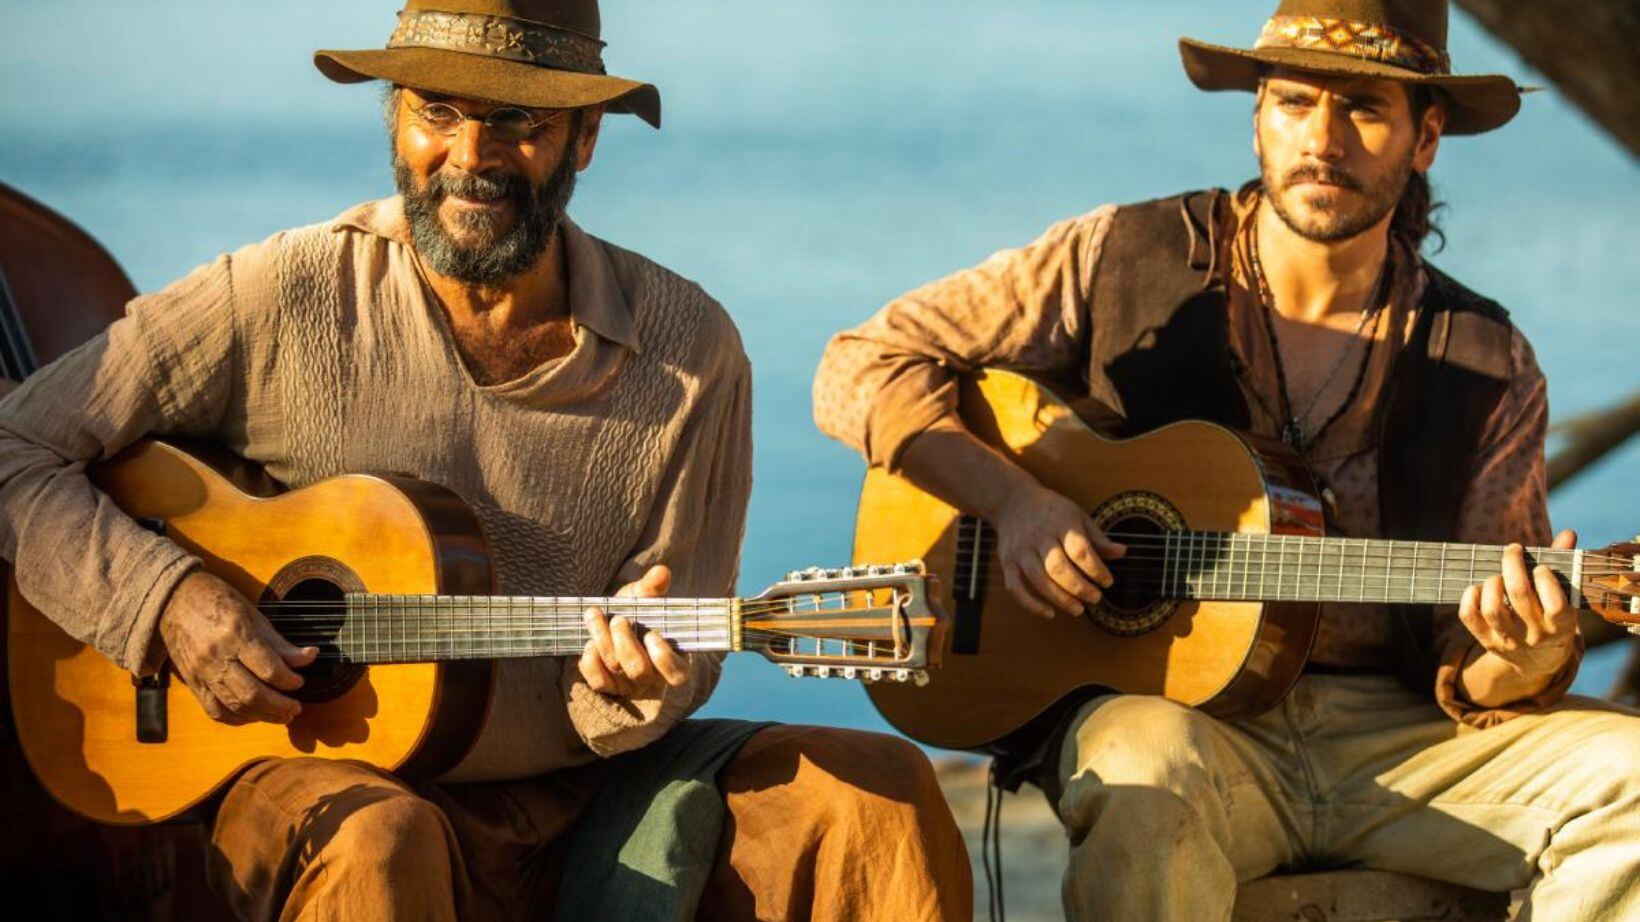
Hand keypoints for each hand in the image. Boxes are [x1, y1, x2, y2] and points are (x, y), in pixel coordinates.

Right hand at [158, 570, 317, 724]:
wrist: (175, 599)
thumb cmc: (218, 601)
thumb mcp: (254, 614)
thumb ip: (279, 643)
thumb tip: (308, 658)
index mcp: (236, 634)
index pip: (268, 669)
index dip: (289, 681)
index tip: (299, 682)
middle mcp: (217, 656)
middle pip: (252, 694)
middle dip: (279, 707)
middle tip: (295, 708)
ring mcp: (201, 672)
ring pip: (235, 706)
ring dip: (262, 716)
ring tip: (281, 715)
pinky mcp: (192, 682)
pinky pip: (215, 710)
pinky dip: (237, 718)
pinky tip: (254, 715)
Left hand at [578, 565, 691, 698]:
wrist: (615, 626)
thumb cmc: (639, 614)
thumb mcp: (646, 600)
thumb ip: (653, 588)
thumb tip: (661, 571)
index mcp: (673, 660)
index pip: (676, 673)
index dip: (663, 658)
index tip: (652, 634)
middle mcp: (652, 678)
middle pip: (638, 669)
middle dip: (625, 643)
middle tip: (618, 619)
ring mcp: (628, 684)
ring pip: (616, 669)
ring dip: (602, 640)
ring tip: (594, 615)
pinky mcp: (608, 687)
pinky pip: (598, 682)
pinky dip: (590, 662)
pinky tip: (588, 644)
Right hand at [992, 481, 1125, 618]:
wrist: (1014, 502)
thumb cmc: (1052, 512)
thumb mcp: (1078, 517)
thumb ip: (1098, 539)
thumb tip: (1122, 553)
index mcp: (1060, 523)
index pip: (1080, 550)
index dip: (1096, 569)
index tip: (1107, 581)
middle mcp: (1038, 536)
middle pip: (1058, 568)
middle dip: (1079, 587)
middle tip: (1095, 598)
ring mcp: (1020, 551)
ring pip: (1038, 580)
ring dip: (1060, 599)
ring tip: (1078, 609)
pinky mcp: (1007, 563)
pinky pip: (1016, 588)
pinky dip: (1031, 604)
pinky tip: (1049, 613)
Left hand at [1458, 530, 1579, 681]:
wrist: (1538, 661)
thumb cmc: (1551, 618)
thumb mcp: (1565, 599)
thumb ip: (1564, 566)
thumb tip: (1568, 533)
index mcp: (1561, 625)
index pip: (1556, 603)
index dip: (1545, 579)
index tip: (1540, 567)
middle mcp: (1535, 635)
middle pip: (1519, 595)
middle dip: (1513, 565)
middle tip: (1513, 550)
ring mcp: (1509, 640)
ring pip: (1492, 608)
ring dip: (1492, 582)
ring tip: (1498, 575)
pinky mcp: (1486, 641)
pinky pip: (1469, 616)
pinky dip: (1469, 597)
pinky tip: (1478, 588)